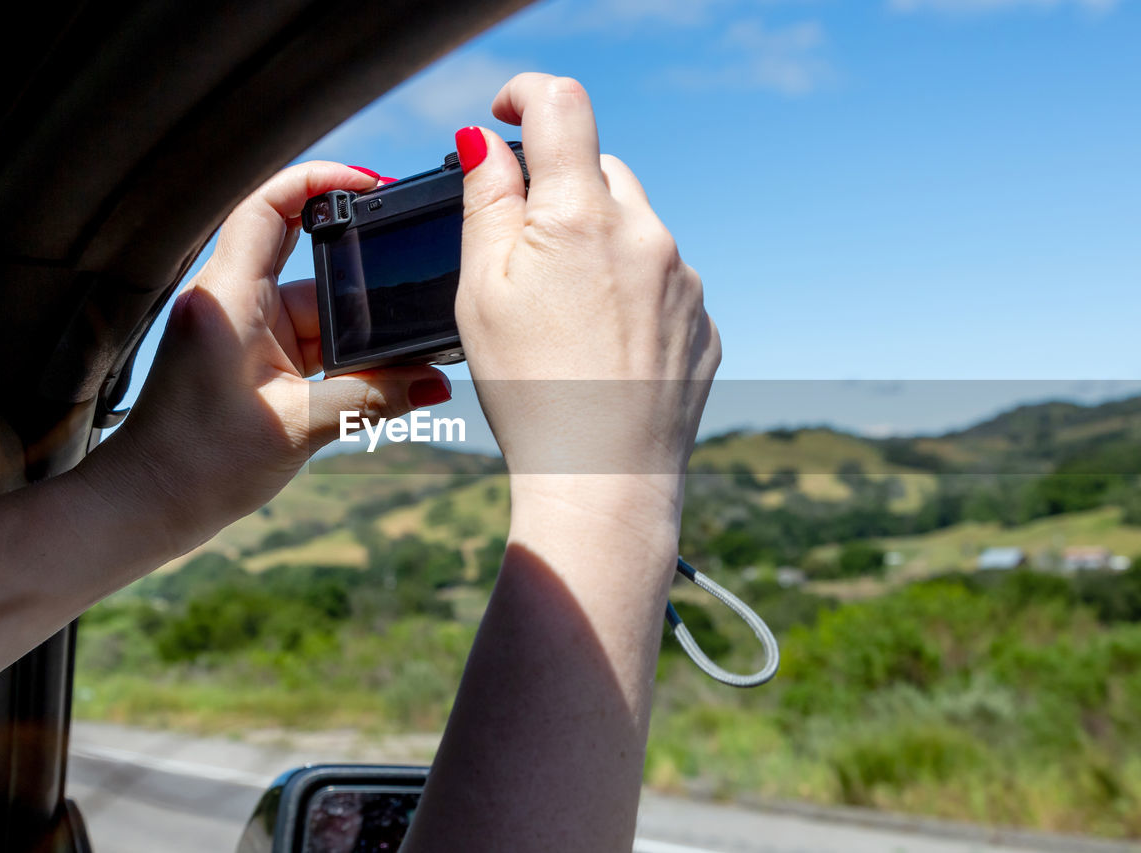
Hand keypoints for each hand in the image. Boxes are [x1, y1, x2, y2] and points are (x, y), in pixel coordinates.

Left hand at [81, 162, 450, 554]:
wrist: (148, 505)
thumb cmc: (199, 466)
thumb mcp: (299, 429)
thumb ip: (373, 399)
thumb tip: (436, 384)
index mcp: (229, 299)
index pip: (270, 207)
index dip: (321, 179)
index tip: (374, 185)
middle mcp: (232, 303)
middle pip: (311, 264)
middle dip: (366, 286)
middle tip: (414, 299)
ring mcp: (240, 330)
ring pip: (318, 310)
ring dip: (358, 336)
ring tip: (405, 360)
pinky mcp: (249, 357)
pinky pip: (308, 340)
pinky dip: (342, 357)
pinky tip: (380, 380)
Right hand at [454, 74, 719, 530]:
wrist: (604, 480)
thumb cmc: (530, 391)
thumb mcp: (481, 292)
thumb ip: (485, 203)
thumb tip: (485, 143)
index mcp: (581, 216)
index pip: (561, 105)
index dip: (525, 93)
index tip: (505, 112)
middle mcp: (646, 233)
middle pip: (600, 171)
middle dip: (561, 192)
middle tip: (524, 256)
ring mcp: (684, 278)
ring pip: (634, 228)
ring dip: (599, 245)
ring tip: (566, 321)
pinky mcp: (703, 321)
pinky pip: (662, 280)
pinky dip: (631, 292)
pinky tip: (603, 349)